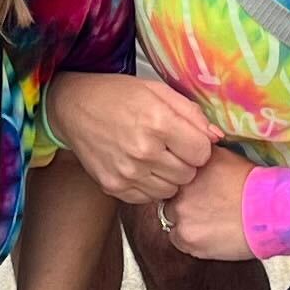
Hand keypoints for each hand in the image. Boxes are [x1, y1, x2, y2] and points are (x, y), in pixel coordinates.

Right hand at [50, 70, 217, 203]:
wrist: (72, 107)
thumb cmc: (117, 94)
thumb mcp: (157, 91)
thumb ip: (191, 113)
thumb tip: (216, 137)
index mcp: (157, 122)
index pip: (202, 153)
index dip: (198, 145)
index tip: (187, 138)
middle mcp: (143, 151)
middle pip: (188, 174)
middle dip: (185, 161)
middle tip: (170, 146)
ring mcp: (127, 173)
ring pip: (171, 190)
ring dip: (168, 176)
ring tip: (155, 156)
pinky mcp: (114, 187)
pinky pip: (148, 198)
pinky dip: (149, 185)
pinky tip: (140, 167)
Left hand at [157, 150, 257, 262]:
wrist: (272, 212)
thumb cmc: (255, 185)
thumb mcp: (225, 157)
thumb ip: (201, 156)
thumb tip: (190, 155)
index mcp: (187, 167)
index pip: (170, 177)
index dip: (182, 186)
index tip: (195, 191)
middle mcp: (179, 188)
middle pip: (168, 198)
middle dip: (183, 203)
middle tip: (204, 208)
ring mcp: (181, 214)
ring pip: (171, 219)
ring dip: (185, 221)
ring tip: (209, 222)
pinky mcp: (187, 238)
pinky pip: (178, 239)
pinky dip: (190, 238)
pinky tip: (210, 233)